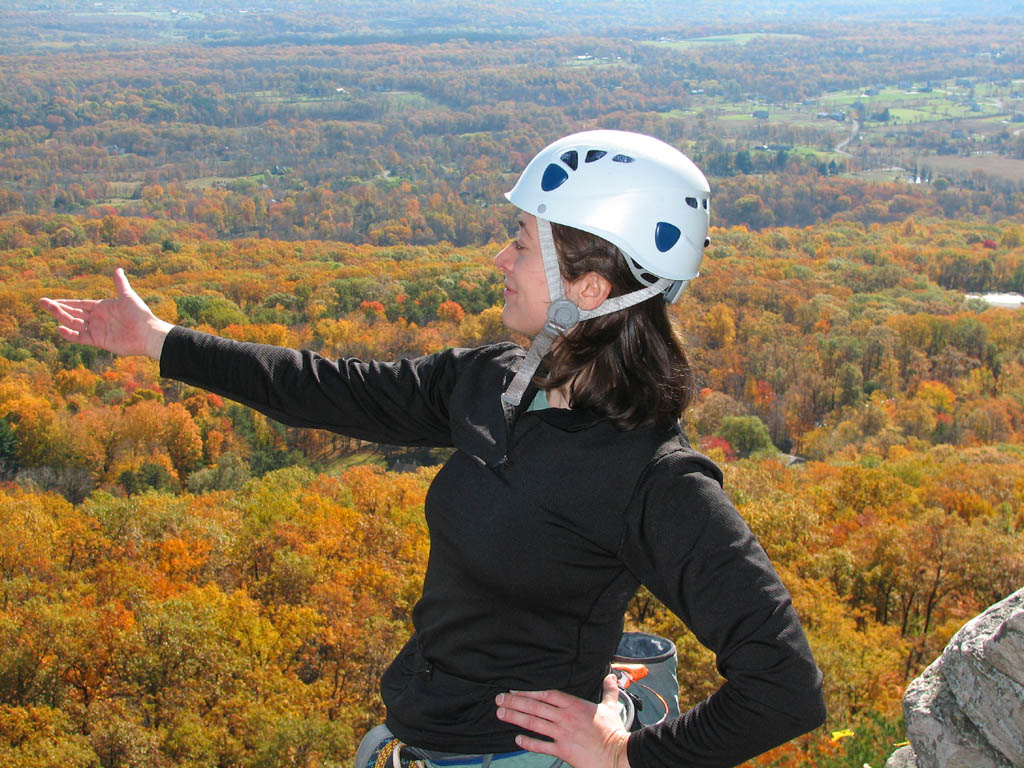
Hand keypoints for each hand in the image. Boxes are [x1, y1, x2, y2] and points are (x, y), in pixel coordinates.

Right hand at [39, 268, 172, 359]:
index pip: (79, 304)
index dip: (65, 302)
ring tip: (48, 309)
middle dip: (57, 308)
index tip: (51, 300)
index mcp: (102, 307)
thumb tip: (118, 268)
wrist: (147, 333)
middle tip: (41, 302)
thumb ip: (120, 283)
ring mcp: (97, 330)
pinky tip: (59, 328)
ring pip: (74, 323)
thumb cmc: (139, 314)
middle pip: (73, 313)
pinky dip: (69, 334)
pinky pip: (80, 337)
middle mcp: (97, 319)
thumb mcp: (127, 296)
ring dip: (60, 317)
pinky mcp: (98, 341)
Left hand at [496, 674, 630, 767]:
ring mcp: (563, 734)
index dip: (529, 690)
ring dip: (515, 717)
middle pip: (535, 706)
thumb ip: (608, 690)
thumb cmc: (614, 731)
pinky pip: (542, 746)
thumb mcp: (611, 707)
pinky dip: (528, 742)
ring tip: (500, 713)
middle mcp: (565, 717)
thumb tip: (611, 676)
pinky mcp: (563, 750)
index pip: (547, 693)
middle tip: (499, 698)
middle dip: (515, 702)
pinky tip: (517, 739)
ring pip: (534, 723)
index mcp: (575, 705)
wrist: (618, 755)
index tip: (515, 688)